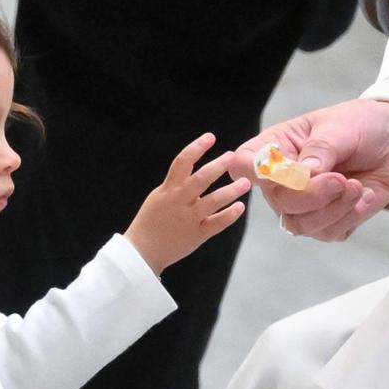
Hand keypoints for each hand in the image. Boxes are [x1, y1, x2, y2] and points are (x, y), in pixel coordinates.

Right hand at [124, 134, 249, 273]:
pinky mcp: (196, 235)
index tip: (210, 137)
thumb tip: (197, 170)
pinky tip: (240, 207)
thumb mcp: (159, 196)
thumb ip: (177, 184)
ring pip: (213, 201)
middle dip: (218, 166)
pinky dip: (230, 215)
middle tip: (232, 157)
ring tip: (246, 183)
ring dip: (231, 190)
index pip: (182, 162)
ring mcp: (189, 218)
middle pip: (201, 179)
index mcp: (168, 189)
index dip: (196, 147)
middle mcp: (179, 201)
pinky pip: (217, 223)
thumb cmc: (151, 221)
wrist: (142, 251)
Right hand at [233, 100, 388, 242]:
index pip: (244, 164)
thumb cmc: (362, 125)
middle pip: (280, 201)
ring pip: (301, 224)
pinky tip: (363, 195)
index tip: (282, 171)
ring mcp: (303, 204)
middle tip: (341, 180)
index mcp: (276, 147)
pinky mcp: (328, 221)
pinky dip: (349, 217)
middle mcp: (283, 180)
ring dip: (334, 208)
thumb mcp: (340, 127)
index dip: (253, 172)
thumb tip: (304, 174)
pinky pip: (328, 232)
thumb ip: (320, 149)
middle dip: (312, 195)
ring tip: (356, 186)